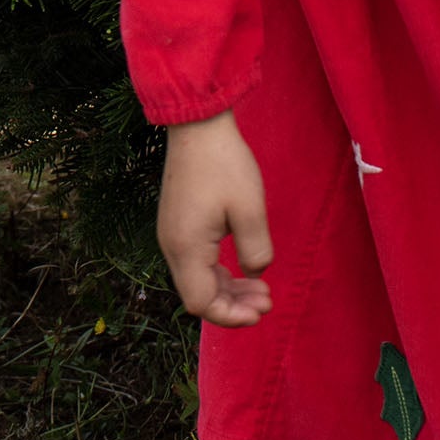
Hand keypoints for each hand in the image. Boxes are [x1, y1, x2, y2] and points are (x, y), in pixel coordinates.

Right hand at [157, 110, 273, 328]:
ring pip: (196, 278)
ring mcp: (171, 233)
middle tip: (268, 299)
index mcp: (187, 247)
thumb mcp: (250, 210)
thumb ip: (256, 251)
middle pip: (198, 294)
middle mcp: (172, 246)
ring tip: (260, 286)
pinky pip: (195, 260)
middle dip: (233, 304)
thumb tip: (255, 273)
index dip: (232, 315)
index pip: (202, 303)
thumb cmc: (224, 164)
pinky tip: (241, 265)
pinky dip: (218, 270)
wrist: (197, 124)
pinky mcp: (176, 221)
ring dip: (227, 288)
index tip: (262, 309)